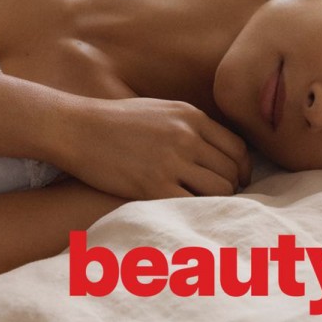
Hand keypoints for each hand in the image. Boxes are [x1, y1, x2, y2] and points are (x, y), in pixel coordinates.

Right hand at [51, 97, 251, 199]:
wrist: (79, 128)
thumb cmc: (117, 120)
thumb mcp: (161, 110)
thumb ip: (190, 124)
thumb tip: (217, 147)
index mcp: (191, 116)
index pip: (237, 148)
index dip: (243, 169)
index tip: (238, 180)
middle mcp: (186, 136)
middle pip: (231, 171)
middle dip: (233, 188)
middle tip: (223, 198)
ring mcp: (171, 160)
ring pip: (219, 190)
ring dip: (217, 201)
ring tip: (204, 205)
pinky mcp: (153, 185)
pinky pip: (192, 204)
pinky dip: (195, 211)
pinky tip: (186, 212)